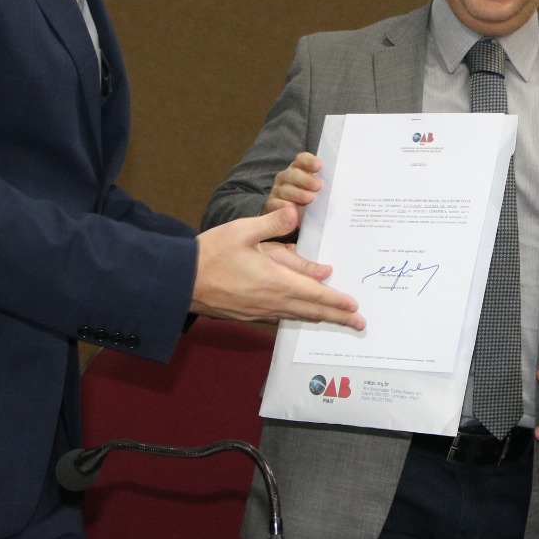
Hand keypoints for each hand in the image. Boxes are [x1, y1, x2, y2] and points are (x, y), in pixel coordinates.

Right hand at [191, 205, 364, 329]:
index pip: (314, 294)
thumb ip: (273, 224)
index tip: (355, 308)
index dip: (336, 302)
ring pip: (297, 315)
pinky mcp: (248, 314)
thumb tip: (296, 213)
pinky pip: (281, 316)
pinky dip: (298, 315)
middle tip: (359, 325)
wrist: (179, 279)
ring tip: (337, 320)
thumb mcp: (243, 231)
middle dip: (337, 318)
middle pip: (311, 312)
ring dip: (319, 318)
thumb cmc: (211, 253)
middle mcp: (271, 301)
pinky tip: (302, 312)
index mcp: (275, 281)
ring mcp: (259, 311)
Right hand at [265, 152, 322, 214]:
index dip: (310, 161)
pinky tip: (293, 210)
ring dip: (298, 193)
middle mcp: (286, 177)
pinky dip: (285, 207)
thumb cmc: (309, 202)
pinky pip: (277, 204)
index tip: (318, 166)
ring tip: (309, 199)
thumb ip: (323, 186)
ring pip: (286, 189)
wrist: (292, 220)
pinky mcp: (272, 204)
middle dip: (306, 179)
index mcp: (299, 169)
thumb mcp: (317, 192)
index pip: (302, 160)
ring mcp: (278, 190)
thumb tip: (337, 186)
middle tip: (318, 186)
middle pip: (293, 173)